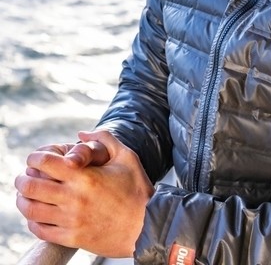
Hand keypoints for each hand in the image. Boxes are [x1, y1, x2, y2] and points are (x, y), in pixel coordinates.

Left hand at [15, 130, 154, 257]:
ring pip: (32, 210)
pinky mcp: (72, 238)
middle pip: (31, 187)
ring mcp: (71, 220)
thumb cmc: (138, 189)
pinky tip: (36, 214)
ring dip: (23, 200)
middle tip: (24, 176)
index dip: (35, 157)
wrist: (147, 225)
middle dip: (23, 179)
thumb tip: (81, 133)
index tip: (35, 158)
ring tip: (26, 194)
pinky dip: (32, 220)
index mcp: (85, 177)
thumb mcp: (127, 157)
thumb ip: (105, 139)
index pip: (46, 163)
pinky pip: (40, 230)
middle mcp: (74, 199)